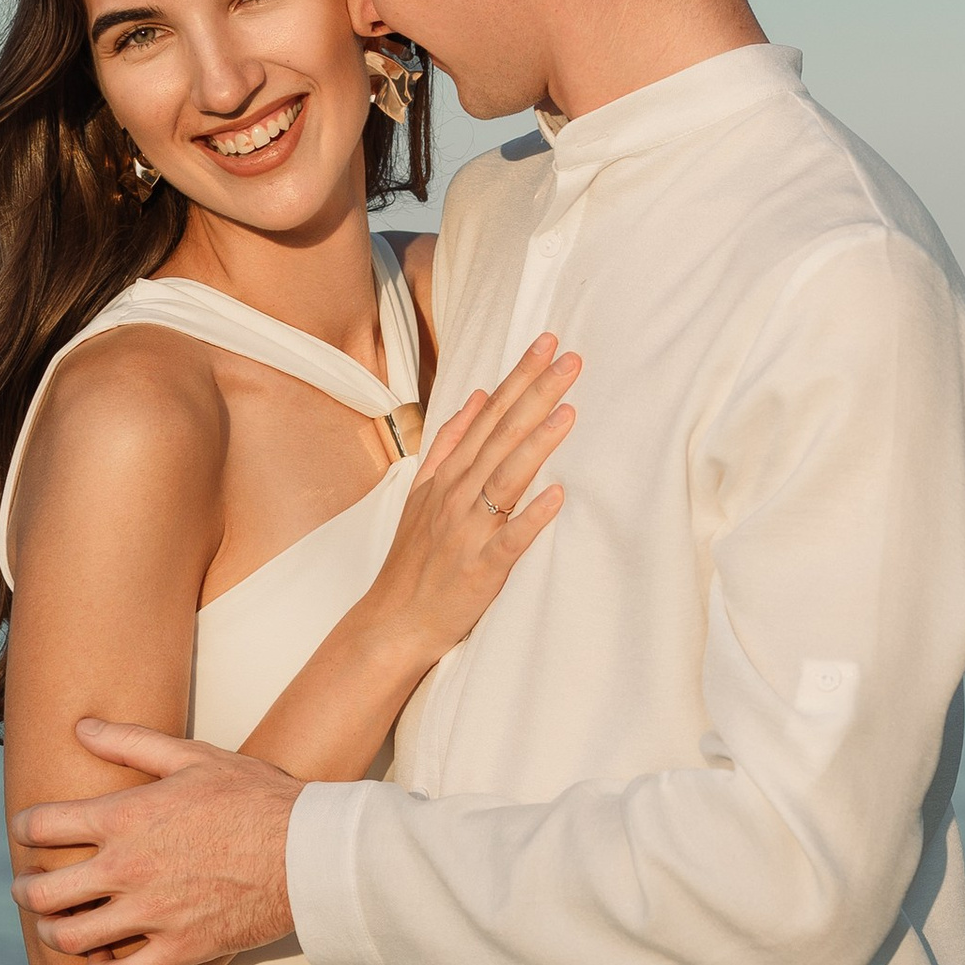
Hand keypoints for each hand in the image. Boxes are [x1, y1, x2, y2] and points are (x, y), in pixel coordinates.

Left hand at [17, 724, 300, 964]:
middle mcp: (126, 869)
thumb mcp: (194, 757)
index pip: (41, 826)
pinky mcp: (176, 950)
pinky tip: (102, 959)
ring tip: (59, 924)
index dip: (24, 828)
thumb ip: (132, 742)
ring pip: (70, 938)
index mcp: (124, 817)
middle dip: (25, 889)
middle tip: (28, 887)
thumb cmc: (256, 798)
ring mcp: (149, 915)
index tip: (29, 831)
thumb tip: (83, 726)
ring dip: (54, 932)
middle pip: (42, 892)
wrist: (310, 854)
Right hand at [358, 334, 574, 670]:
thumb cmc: (415, 558)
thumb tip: (476, 396)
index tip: (547, 344)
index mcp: (449, 474)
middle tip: (570, 359)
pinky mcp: (481, 568)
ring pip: (506, 478)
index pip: (490, 415)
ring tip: (569, 411)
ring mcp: (468, 530)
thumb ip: (450, 442)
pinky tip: (557, 495)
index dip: (519, 378)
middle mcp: (458, 494)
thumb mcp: (423, 490)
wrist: (394, 619)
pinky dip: (532, 517)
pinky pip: (509, 540)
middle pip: (502, 435)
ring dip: (537, 444)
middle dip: (536, 394)